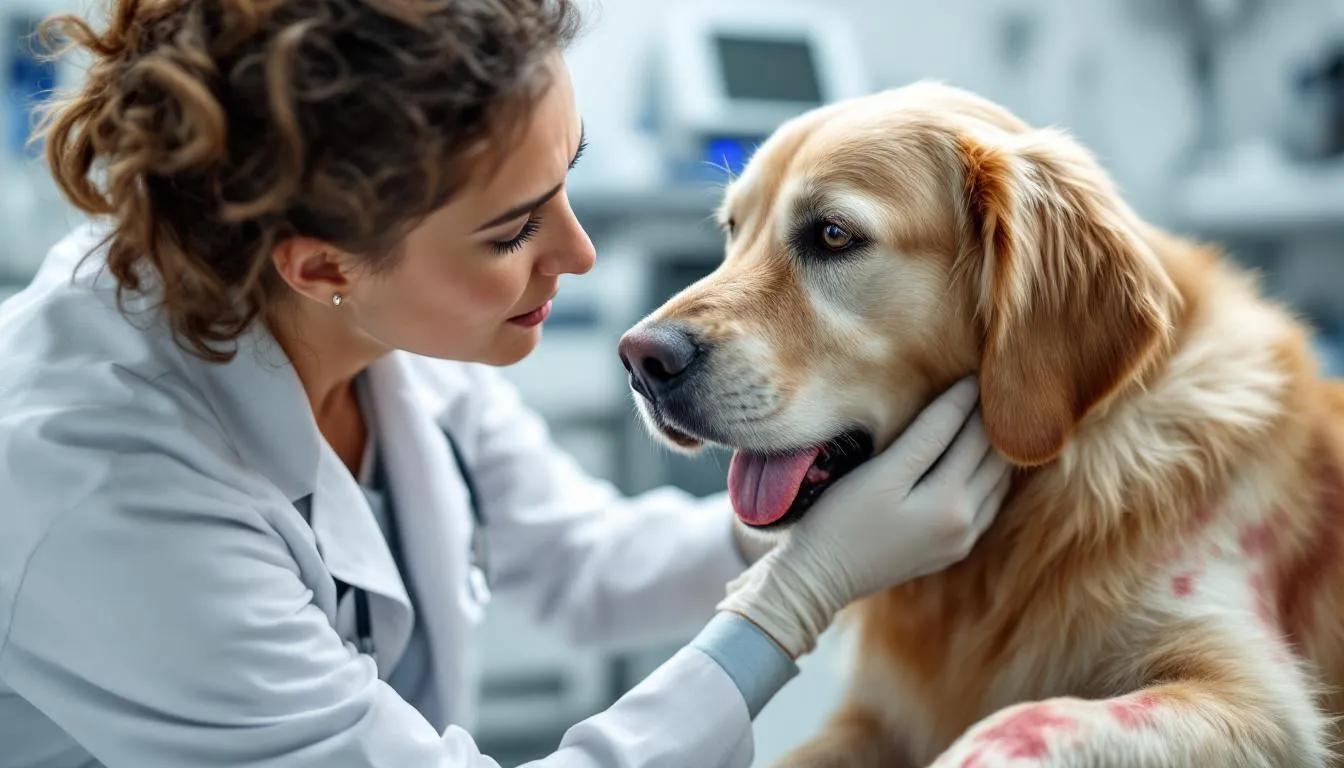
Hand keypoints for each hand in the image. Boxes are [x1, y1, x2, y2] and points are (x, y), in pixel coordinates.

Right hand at [717, 377, 1011, 658]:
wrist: (818, 578)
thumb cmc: (840, 519)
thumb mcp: (884, 473)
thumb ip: (929, 435)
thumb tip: (967, 395)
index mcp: (952, 502)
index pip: (974, 436)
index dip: (974, 400)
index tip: (978, 368)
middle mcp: (966, 524)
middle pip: (993, 460)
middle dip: (993, 423)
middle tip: (992, 388)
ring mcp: (960, 541)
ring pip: (995, 484)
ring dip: (995, 450)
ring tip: (988, 415)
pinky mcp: (950, 550)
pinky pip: (985, 505)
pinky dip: (987, 477)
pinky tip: (979, 459)